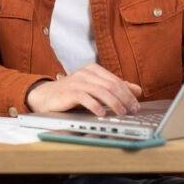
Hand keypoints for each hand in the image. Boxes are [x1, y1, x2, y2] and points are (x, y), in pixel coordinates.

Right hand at [25, 63, 142, 115]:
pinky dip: (95, 106)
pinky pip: (84, 97)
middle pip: (111, 85)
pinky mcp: (68, 92)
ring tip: (121, 113)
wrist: (46, 97)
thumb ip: (114, 88)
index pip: (116, 81)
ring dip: (113, 103)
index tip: (136, 106)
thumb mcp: (95, 88)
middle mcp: (86, 73)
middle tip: (132, 111)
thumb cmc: (71, 93)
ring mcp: (76, 81)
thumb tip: (137, 90)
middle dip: (124, 99)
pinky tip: (102, 114)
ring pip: (100, 91)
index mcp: (94, 70)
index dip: (128, 94)